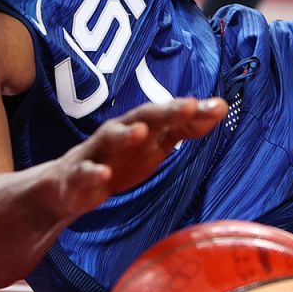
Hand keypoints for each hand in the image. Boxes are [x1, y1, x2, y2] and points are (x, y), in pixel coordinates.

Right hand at [50, 97, 227, 217]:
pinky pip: (85, 172)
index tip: (218, 107)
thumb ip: (186, 127)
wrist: (71, 185)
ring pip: (111, 138)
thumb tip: (221, 107)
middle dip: (165, 111)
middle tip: (189, 105)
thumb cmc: (120, 159)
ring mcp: (98, 152)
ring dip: (125, 134)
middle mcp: (119, 132)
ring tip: (141, 132)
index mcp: (140, 125)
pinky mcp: (79, 176)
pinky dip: (94, 173)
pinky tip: (104, 175)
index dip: (192, 111)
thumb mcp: (157, 144)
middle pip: (143, 117)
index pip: (169, 114)